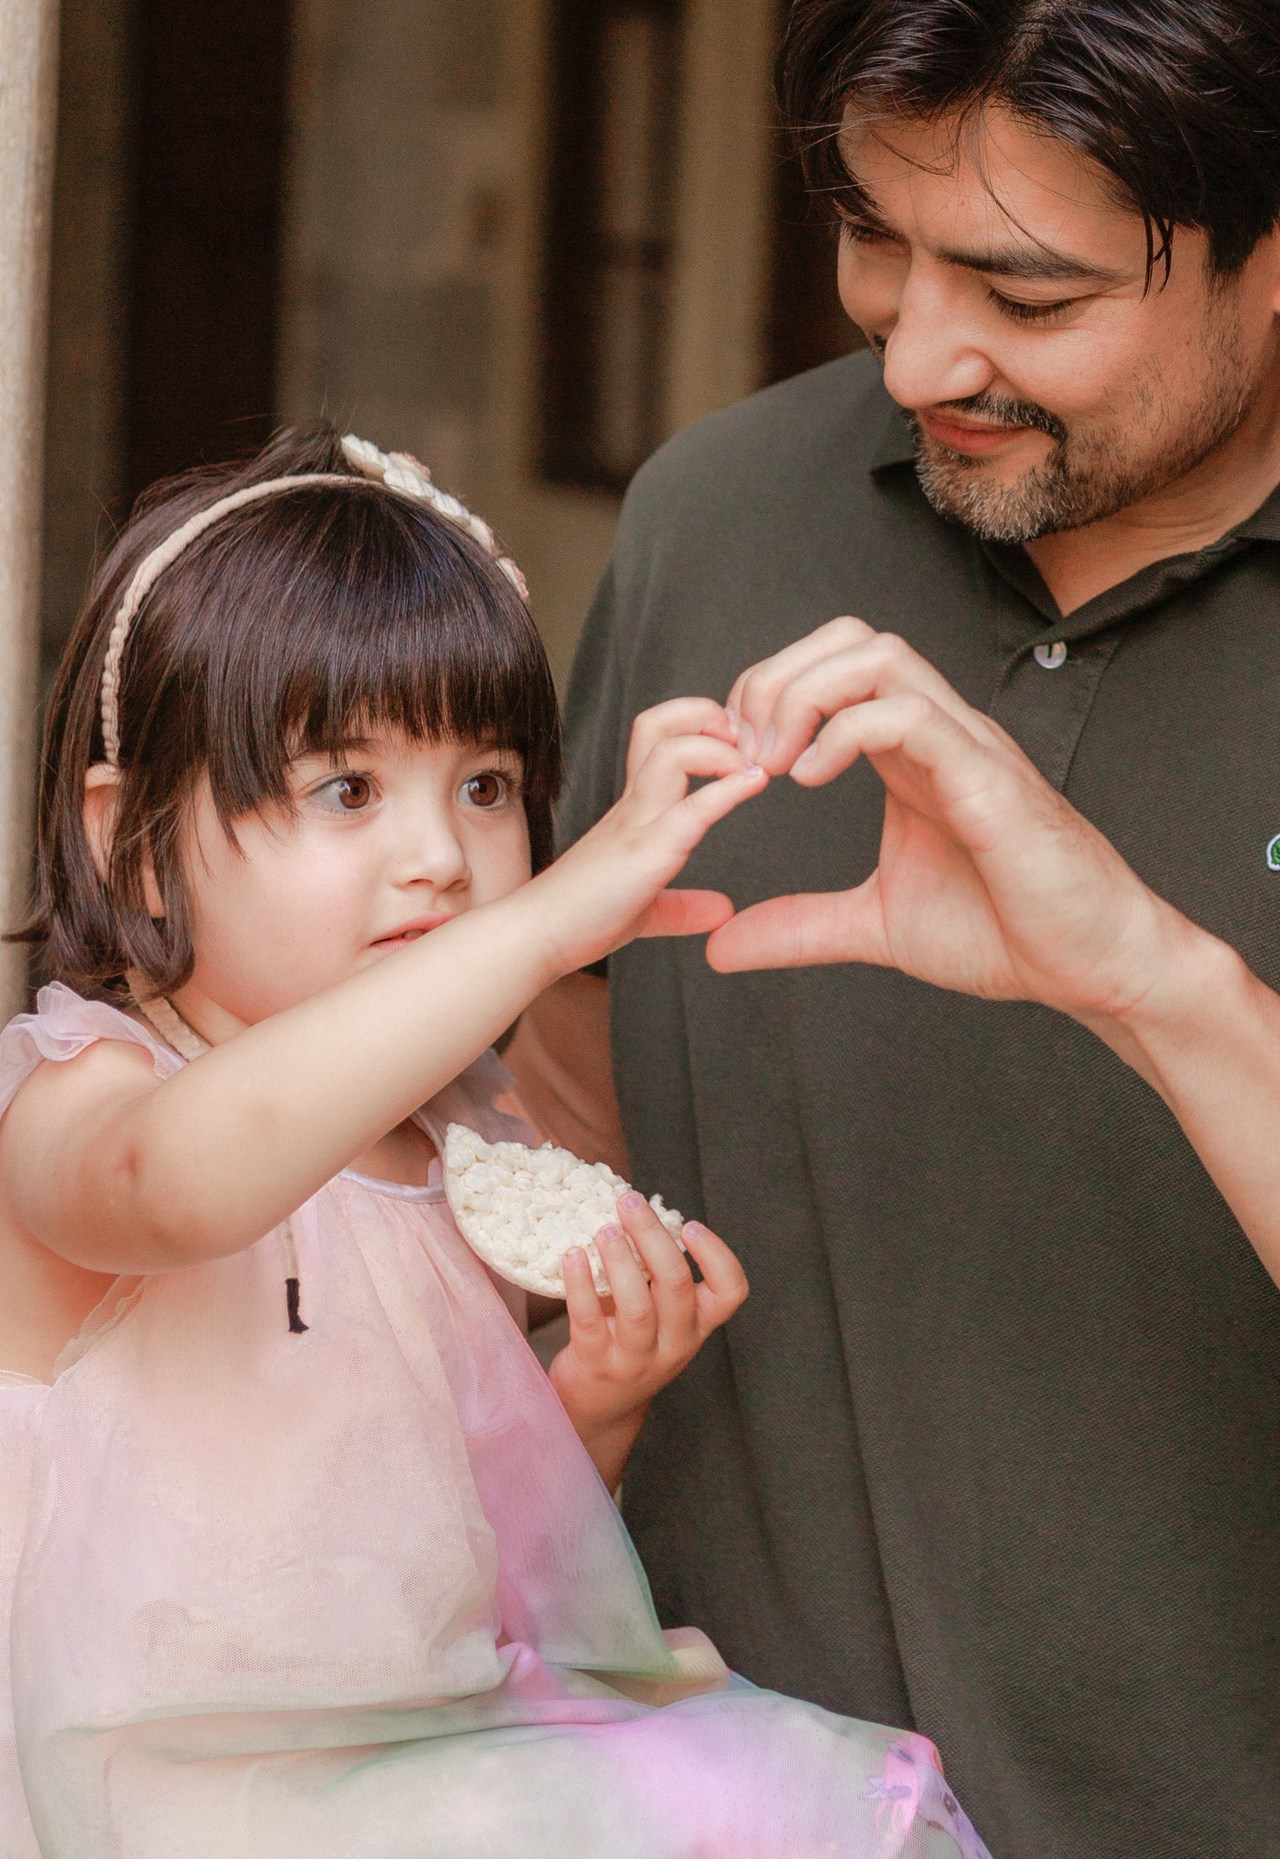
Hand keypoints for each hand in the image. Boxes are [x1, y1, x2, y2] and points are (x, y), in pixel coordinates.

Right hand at [524, 697, 767, 980]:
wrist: (535, 938)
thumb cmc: (579, 920)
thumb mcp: (644, 910)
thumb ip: (683, 906)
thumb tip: (722, 910)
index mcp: (632, 810)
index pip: (659, 739)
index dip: (700, 727)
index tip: (737, 748)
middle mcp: (633, 806)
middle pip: (659, 724)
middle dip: (706, 715)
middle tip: (742, 739)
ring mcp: (636, 825)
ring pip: (672, 751)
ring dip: (721, 748)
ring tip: (751, 766)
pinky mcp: (644, 854)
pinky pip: (690, 808)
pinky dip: (728, 790)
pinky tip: (754, 784)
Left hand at [548, 1193, 747, 1488]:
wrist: (600, 1408)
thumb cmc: (631, 1344)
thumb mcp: (660, 1316)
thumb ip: (656, 1274)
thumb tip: (633, 1209)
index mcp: (697, 1325)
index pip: (730, 1292)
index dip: (717, 1256)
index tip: (689, 1225)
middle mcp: (674, 1344)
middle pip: (676, 1286)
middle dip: (653, 1237)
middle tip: (629, 1203)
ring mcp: (636, 1360)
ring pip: (637, 1306)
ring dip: (619, 1259)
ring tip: (603, 1229)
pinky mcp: (597, 1366)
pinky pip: (588, 1321)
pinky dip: (579, 1284)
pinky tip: (570, 1256)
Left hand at [707, 617, 1192, 1026]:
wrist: (1090, 965)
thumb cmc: (1005, 934)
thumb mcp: (875, 926)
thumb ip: (800, 927)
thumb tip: (721, 948)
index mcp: (908, 752)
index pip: (833, 667)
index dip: (767, 694)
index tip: (732, 759)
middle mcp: (937, 732)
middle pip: (848, 638)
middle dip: (775, 678)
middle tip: (741, 750)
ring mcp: (966, 746)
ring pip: (878, 655)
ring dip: (804, 694)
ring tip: (771, 761)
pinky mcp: (987, 779)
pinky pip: (910, 715)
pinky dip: (846, 732)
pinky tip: (810, 778)